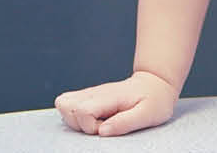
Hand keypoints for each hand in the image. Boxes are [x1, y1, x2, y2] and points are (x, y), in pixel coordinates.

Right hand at [54, 71, 176, 136]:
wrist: (154, 84)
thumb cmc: (154, 100)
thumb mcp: (147, 115)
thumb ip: (124, 123)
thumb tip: (102, 132)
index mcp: (108, 97)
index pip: (81, 110)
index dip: (91, 126)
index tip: (107, 127)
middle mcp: (94, 92)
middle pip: (65, 106)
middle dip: (80, 124)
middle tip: (102, 125)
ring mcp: (89, 93)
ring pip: (62, 103)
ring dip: (75, 119)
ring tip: (97, 122)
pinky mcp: (88, 96)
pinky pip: (67, 103)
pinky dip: (75, 115)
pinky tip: (94, 118)